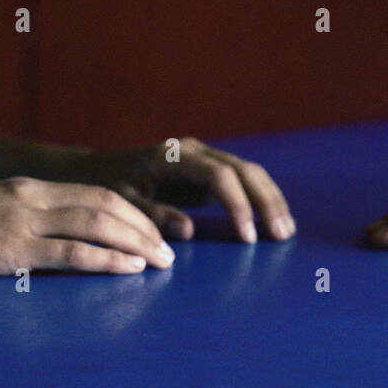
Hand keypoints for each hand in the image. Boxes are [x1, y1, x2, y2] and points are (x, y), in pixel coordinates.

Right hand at [0, 177, 175, 275]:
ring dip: (135, 243)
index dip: (132, 211)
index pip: (95, 193)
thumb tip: (53, 234)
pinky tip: (128, 269)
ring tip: (161, 262)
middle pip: (105, 205)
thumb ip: (21, 217)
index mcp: (28, 187)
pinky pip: (69, 253)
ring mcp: (21, 222)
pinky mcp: (10, 250)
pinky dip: (105, 260)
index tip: (155, 231)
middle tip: (170, 250)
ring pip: (96, 225)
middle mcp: (31, 198)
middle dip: (144, 227)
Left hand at [82, 137, 295, 242]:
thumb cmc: (110, 186)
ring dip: (269, 199)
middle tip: (283, 234)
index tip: (248, 237)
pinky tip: (274, 219)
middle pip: (243, 169)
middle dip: (265, 201)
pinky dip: (261, 198)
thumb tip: (186, 231)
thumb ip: (152, 215)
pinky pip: (243, 181)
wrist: (101, 170)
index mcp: (175, 154)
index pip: (218, 175)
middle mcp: (195, 150)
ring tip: (286, 230)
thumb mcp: (122, 202)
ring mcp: (205, 158)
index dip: (236, 204)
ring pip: (249, 172)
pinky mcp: (210, 171)